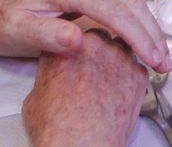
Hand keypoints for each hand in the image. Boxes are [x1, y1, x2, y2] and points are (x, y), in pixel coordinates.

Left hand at [0, 0, 169, 70]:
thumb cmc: (1, 20)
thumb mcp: (19, 32)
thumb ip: (49, 36)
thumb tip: (80, 41)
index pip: (115, 11)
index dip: (138, 37)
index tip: (153, 61)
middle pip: (129, 2)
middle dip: (150, 33)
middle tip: (165, 64)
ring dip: (147, 26)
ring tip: (160, 55)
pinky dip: (135, 19)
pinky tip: (142, 39)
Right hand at [22, 26, 145, 146]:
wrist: (81, 145)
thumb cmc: (56, 128)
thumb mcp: (34, 98)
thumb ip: (48, 77)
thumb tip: (53, 82)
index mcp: (62, 45)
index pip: (70, 35)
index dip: (72, 49)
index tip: (72, 63)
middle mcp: (92, 44)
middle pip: (97, 37)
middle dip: (95, 52)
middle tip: (90, 73)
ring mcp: (118, 56)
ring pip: (120, 48)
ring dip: (114, 60)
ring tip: (106, 83)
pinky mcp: (137, 73)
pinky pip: (136, 67)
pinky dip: (130, 77)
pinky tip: (120, 93)